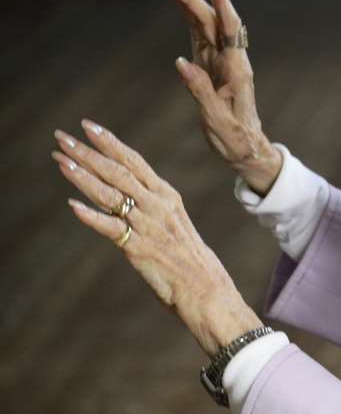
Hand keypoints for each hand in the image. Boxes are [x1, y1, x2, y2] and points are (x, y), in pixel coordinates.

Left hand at [51, 119, 261, 356]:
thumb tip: (119, 193)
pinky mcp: (139, 248)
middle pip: (118, 171)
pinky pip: (112, 229)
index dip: (109, 142)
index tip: (88, 126)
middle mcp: (158, 205)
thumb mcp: (172, 222)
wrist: (206, 287)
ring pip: (111, 194)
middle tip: (62, 137)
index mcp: (167, 195)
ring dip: (83, 176)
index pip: (134, 161)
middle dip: (87, 152)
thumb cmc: (187, 257)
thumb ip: (148, 205)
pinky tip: (73, 206)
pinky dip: (92, 216)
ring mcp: (149, 225)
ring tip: (61, 161)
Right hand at [167, 0, 281, 195]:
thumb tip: (181, 63)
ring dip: (192, 5)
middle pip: (213, 23)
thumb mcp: (217, 121)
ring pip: (206, 27)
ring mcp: (220, 63)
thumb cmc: (236, 139)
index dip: (220, 1)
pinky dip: (191, 21)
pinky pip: (201, 39)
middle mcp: (231, 62)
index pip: (229, 28)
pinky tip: (184, 6)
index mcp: (236, 71)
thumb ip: (201, 91)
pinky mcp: (212, 68)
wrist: (247, 149)